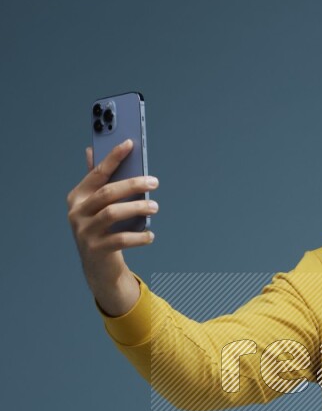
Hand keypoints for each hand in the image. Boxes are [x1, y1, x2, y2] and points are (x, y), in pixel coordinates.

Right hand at [66, 138, 158, 280]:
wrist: (97, 267)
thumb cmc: (101, 229)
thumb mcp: (96, 206)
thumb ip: (96, 181)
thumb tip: (91, 151)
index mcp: (77, 197)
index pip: (97, 173)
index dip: (113, 157)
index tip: (129, 143)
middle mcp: (77, 213)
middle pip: (107, 192)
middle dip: (132, 185)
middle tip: (154, 182)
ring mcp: (84, 232)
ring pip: (113, 213)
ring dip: (137, 208)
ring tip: (155, 207)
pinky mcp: (96, 250)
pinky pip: (121, 239)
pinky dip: (138, 237)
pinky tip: (150, 235)